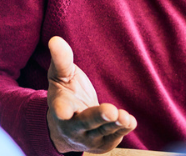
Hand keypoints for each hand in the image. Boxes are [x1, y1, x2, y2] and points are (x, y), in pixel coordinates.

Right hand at [46, 36, 136, 153]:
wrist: (69, 126)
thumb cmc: (66, 94)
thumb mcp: (61, 76)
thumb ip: (61, 60)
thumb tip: (55, 39)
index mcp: (60, 108)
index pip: (60, 109)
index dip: (61, 110)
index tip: (62, 111)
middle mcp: (72, 127)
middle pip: (86, 123)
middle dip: (97, 117)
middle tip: (110, 110)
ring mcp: (88, 138)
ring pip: (102, 132)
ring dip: (114, 124)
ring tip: (125, 116)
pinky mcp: (102, 145)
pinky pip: (113, 138)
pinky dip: (121, 130)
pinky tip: (129, 121)